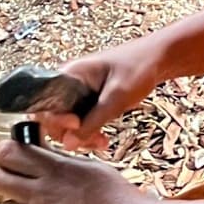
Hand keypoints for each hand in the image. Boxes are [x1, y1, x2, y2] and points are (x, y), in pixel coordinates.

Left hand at [0, 137, 168, 203]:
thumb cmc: (120, 199)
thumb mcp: (90, 168)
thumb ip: (59, 161)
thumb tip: (36, 153)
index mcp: (56, 169)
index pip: (7, 152)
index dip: (5, 152)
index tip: (11, 156)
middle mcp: (43, 194)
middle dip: (3, 176)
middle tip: (16, 180)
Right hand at [27, 37, 164, 150]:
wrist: (158, 58)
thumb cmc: (138, 68)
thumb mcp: (116, 97)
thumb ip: (92, 121)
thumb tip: (67, 144)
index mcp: (69, 74)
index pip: (45, 104)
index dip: (57, 121)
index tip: (77, 125)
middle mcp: (68, 84)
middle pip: (54, 118)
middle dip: (71, 134)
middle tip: (95, 142)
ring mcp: (78, 93)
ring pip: (67, 124)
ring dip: (82, 137)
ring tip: (102, 142)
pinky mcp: (88, 101)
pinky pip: (80, 122)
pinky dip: (89, 133)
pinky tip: (103, 140)